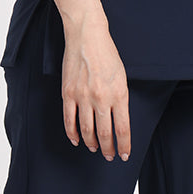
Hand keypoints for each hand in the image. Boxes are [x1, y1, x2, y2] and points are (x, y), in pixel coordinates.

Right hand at [60, 15, 131, 159]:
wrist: (87, 37)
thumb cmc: (108, 55)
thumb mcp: (122, 78)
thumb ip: (120, 100)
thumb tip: (118, 122)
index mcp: (119, 94)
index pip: (123, 129)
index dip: (124, 145)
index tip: (124, 155)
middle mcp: (101, 98)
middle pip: (105, 134)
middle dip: (108, 149)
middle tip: (110, 156)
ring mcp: (83, 97)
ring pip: (87, 130)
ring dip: (91, 143)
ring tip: (94, 149)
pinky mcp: (68, 93)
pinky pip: (69, 120)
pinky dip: (73, 133)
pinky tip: (77, 140)